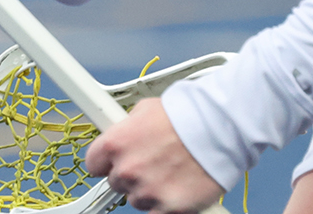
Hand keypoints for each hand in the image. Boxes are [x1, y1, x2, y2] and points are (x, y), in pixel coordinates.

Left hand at [84, 97, 222, 212]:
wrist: (219, 128)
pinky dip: (164, 205)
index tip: (115, 162)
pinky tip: (175, 190)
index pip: (93, 163)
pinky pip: (156, 213)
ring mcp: (146, 191)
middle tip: (152, 163)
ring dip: (149, 190)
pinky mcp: (167, 208)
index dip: (106, 162)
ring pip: (137, 199)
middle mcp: (127, 169)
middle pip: (117, 182)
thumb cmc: (187, 115)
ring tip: (170, 172)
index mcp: (115, 144)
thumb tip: (124, 134)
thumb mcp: (146, 109)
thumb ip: (128, 127)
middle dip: (132, 174)